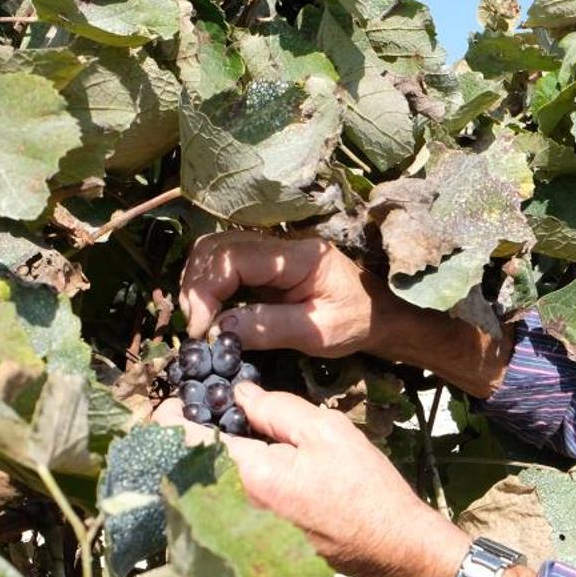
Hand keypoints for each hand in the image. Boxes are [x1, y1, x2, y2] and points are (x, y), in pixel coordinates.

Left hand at [151, 383, 469, 576]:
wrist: (389, 547)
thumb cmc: (363, 487)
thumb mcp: (326, 431)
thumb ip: (276, 408)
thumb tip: (238, 394)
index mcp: (247, 475)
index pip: (186, 437)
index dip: (176, 411)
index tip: (180, 396)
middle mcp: (232, 507)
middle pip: (189, 463)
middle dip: (192, 433)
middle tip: (207, 408)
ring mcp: (239, 531)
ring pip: (205, 485)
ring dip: (208, 458)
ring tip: (228, 433)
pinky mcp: (251, 543)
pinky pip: (222, 504)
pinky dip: (224, 482)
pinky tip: (248, 467)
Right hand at [179, 232, 396, 357]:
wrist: (378, 314)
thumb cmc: (356, 322)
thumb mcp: (318, 333)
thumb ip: (270, 327)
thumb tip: (220, 328)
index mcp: (300, 256)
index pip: (236, 257)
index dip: (207, 289)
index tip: (202, 328)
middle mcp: (282, 244)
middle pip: (218, 247)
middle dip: (197, 286)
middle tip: (197, 327)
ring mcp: (273, 249)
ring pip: (216, 250)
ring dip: (198, 283)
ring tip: (201, 321)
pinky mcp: (266, 261)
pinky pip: (226, 261)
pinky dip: (209, 284)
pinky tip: (211, 311)